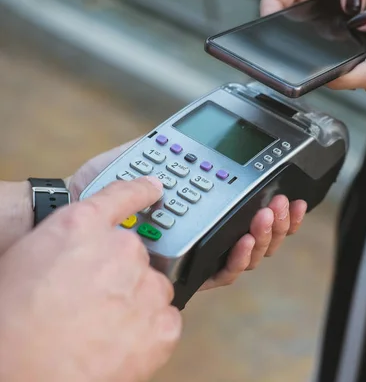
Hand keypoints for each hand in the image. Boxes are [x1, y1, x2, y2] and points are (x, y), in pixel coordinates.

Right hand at [0, 177, 180, 381]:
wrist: (20, 371)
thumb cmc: (12, 320)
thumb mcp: (30, 257)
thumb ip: (69, 242)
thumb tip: (86, 248)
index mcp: (84, 226)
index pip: (122, 195)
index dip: (140, 191)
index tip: (154, 188)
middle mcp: (122, 249)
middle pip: (137, 256)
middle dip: (121, 276)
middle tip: (93, 302)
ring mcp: (146, 285)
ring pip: (153, 289)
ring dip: (135, 304)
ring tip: (100, 329)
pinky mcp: (163, 323)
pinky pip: (164, 321)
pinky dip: (148, 332)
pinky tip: (118, 344)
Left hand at [67, 140, 307, 290]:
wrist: (76, 207)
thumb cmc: (105, 187)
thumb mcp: (146, 156)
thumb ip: (174, 149)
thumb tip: (200, 134)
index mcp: (203, 206)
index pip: (248, 211)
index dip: (275, 208)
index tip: (290, 194)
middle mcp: (205, 232)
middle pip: (256, 236)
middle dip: (277, 222)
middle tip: (282, 205)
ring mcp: (196, 253)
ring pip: (245, 256)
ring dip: (265, 237)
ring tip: (267, 217)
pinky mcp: (183, 273)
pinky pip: (219, 274)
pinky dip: (237, 260)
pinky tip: (244, 242)